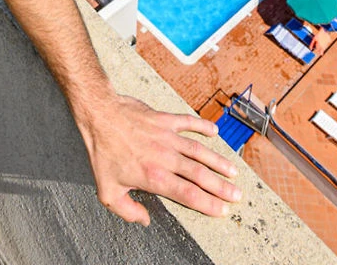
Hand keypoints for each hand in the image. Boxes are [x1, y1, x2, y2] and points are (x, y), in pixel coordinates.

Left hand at [77, 95, 241, 224]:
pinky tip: (215, 132)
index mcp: (154, 177)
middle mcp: (165, 158)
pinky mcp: (164, 119)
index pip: (188, 195)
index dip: (208, 204)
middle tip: (237, 195)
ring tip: (233, 171)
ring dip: (218, 161)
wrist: (99, 115)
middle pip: (200, 175)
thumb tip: (145, 221)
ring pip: (199, 151)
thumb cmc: (102, 153)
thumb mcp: (107, 191)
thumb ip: (127, 210)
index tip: (223, 210)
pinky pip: (188, 122)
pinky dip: (203, 126)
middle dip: (221, 187)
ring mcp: (167, 137)